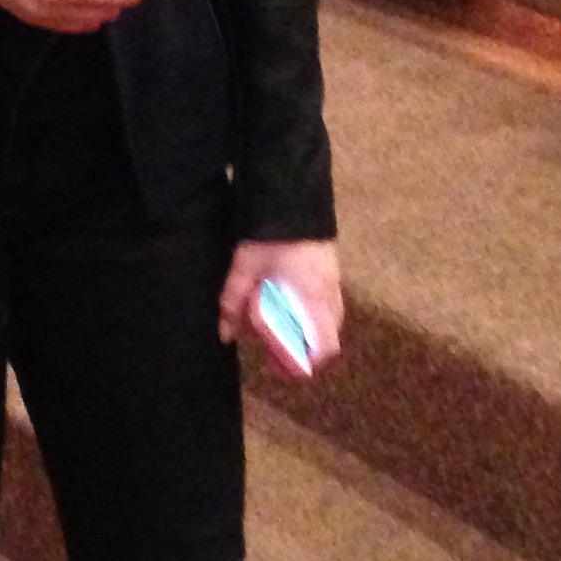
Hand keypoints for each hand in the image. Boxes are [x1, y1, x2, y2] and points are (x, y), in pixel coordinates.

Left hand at [219, 238, 342, 376]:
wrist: (292, 193)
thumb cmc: (268, 233)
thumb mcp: (245, 266)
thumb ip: (234, 301)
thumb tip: (225, 333)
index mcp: (312, 297)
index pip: (324, 347)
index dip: (305, 364)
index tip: (280, 367)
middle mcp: (330, 293)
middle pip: (329, 338)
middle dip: (304, 351)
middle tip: (275, 352)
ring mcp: (335, 280)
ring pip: (331, 321)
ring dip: (309, 332)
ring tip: (280, 329)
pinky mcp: (333, 269)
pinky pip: (329, 304)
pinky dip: (312, 314)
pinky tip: (289, 305)